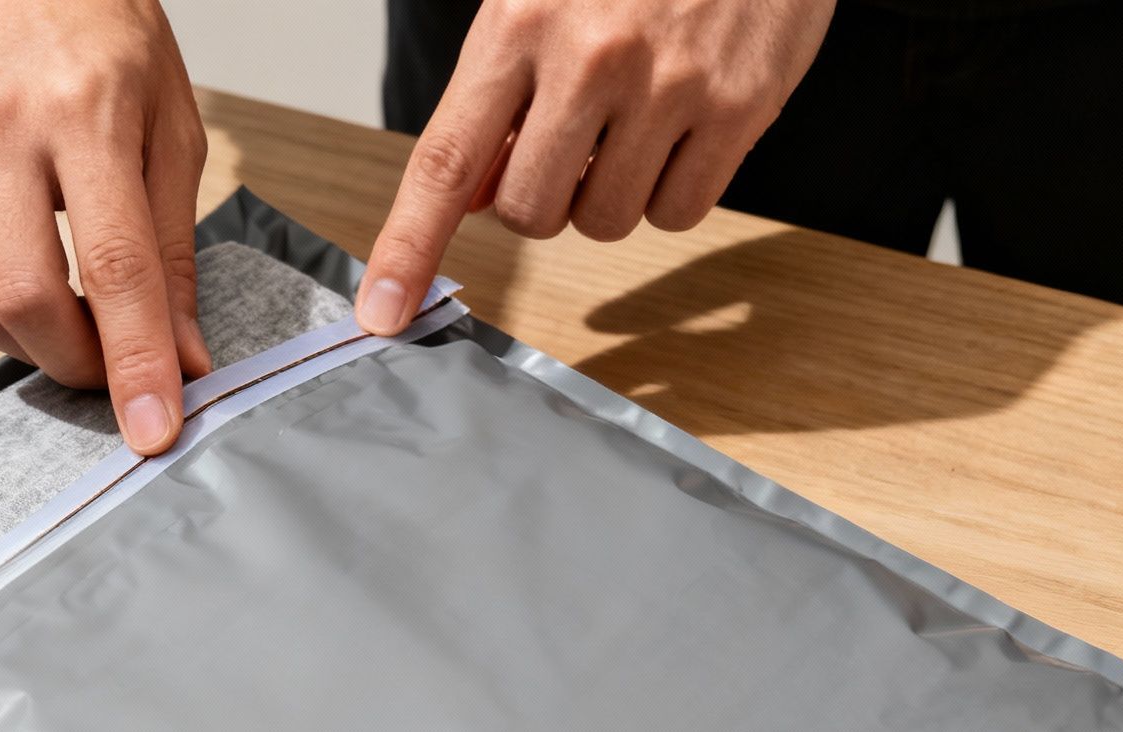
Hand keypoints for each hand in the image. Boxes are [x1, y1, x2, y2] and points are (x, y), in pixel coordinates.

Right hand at [0, 0, 210, 454]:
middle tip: (112, 368)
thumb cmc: (107, 34)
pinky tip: (16, 272)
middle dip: (77, 363)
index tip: (153, 430)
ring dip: (28, 343)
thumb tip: (181, 357)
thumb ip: (173, 249)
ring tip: (69, 320)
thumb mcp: (171, 128)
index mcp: (86, 112)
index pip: (115, 268)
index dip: (136, 363)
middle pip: (26, 300)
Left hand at [357, 0, 835, 333]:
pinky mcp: (740, 106)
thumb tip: (468, 199)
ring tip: (632, 122)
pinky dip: (672, 192)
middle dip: (541, 200)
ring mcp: (670, 85)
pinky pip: (679, 212)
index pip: (445, 161)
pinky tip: (679, 129)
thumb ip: (496, 94)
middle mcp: (591, 57)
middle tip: (569, 144)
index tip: (383, 312)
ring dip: (608, 195)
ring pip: (606, 222)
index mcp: (520, 25)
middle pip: (530, 213)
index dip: (407, 247)